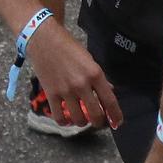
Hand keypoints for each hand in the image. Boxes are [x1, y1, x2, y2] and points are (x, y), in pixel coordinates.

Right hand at [26, 15, 121, 129]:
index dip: (116, 115)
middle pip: (96, 114)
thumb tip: (110, 91)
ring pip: (79, 119)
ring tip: (82, 119)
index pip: (110, 100)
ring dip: (83, 122)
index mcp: (95, 73)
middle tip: (99, 122)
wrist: (44, 39)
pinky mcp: (51, 94)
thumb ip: (99, 78)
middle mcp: (81, 84)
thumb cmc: (69, 47)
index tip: (118, 123)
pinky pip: (59, 117)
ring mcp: (65, 90)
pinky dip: (65, 122)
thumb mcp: (89, 59)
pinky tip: (67, 119)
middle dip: (100, 122)